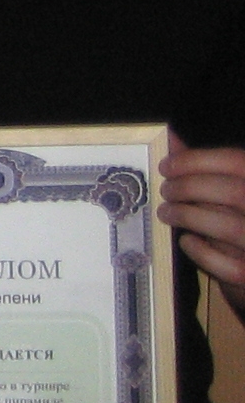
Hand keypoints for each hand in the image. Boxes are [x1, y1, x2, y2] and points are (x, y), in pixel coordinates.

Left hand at [161, 143, 244, 312]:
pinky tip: (186, 241)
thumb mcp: (226, 194)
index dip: (197, 160)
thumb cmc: (237, 226)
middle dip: (189, 188)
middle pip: (233, 192)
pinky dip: (200, 250)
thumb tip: (169, 138)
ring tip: (166, 212)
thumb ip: (204, 169)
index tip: (166, 166)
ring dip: (188, 216)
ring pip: (229, 226)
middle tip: (165, 191)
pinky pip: (226, 264)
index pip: (237, 161)